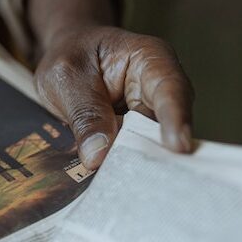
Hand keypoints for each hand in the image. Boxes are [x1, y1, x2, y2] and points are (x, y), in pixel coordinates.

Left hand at [34, 26, 192, 168]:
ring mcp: (149, 117)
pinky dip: (123, 168)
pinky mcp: (134, 138)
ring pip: (151, 147)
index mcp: (150, 59)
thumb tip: (98, 157)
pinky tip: (112, 183)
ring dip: (136, 166)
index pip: (170, 88)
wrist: (63, 61)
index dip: (176, 118)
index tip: (178, 147)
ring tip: (123, 184)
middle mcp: (159, 91)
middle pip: (167, 126)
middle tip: (143, 179)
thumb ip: (84, 113)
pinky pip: (132, 156)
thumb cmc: (69, 57)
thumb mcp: (66, 78)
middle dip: (157, 153)